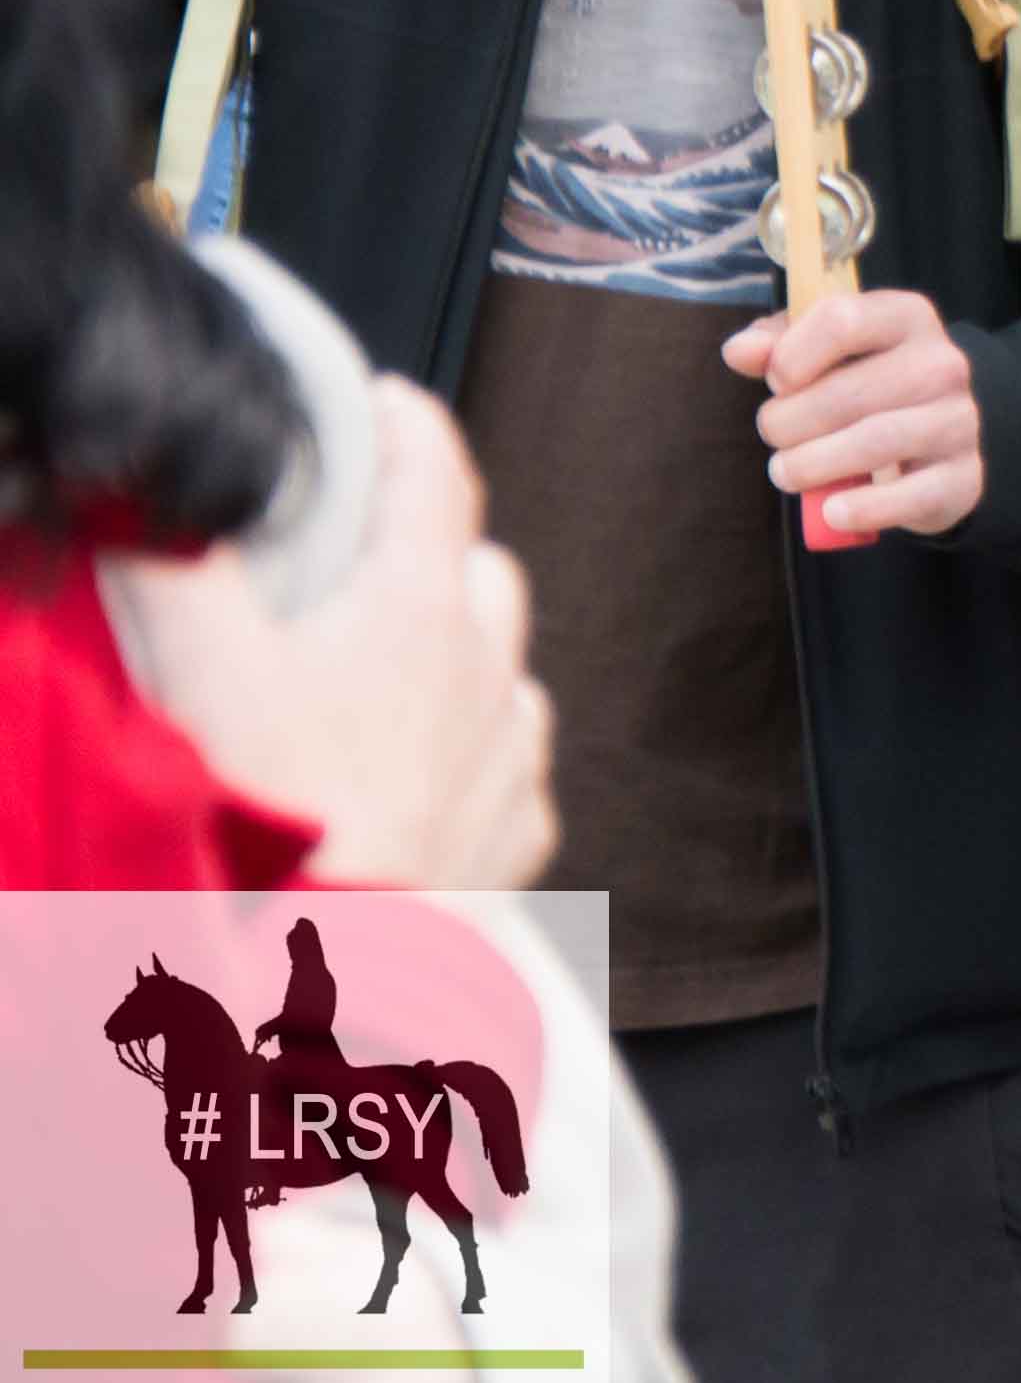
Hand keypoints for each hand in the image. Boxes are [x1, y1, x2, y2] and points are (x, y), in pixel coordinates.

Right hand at [103, 382, 556, 887]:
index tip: (385, 401)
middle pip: (480, 571)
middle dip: (434, 547)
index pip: (436, 475)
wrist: (328, 980)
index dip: (407, 425)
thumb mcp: (197, 670)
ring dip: (461, 658)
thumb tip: (146, 486)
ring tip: (392, 670)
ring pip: (506, 671)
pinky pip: (510, 774)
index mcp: (420, 612)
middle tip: (370, 551)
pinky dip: (474, 758)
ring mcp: (508, 760)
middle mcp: (488, 673)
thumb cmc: (268, 821)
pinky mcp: (512, 843)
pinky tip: (426, 777)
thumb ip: (170, 563)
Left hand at [720, 288, 986, 540]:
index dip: (791, 356)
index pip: (842, 320)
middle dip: (787, 423)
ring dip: (811, 465)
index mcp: (907, 318)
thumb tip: (739, 351)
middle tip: (774, 436)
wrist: (941, 436)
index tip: (777, 382)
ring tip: (786, 472)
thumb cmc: (868, 384)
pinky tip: (832, 511)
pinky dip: (862, 509)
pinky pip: (910, 496)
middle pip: (846, 393)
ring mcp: (960, 420)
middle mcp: (943, 363)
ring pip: (874, 443)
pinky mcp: (964, 475)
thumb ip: (779, 345)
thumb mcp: (826, 351)